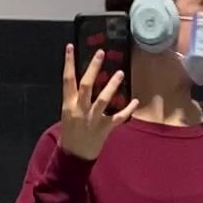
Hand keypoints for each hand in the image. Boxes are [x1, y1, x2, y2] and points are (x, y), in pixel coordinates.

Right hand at [59, 45, 138, 161]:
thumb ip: (75, 99)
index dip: (68, 63)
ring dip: (112, 86)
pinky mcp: (104, 128)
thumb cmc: (70, 132)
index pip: (67, 80)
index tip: (71, 47)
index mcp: (69, 104)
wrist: (74, 155)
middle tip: (101, 53)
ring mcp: (93, 119)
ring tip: (120, 73)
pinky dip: (128, 109)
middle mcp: (80, 110)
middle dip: (93, 68)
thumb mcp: (67, 113)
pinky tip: (135, 101)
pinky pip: (118, 117)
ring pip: (103, 99)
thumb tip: (86, 82)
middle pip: (86, 85)